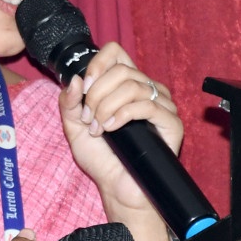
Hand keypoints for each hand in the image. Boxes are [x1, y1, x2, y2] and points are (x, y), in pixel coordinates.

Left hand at [58, 43, 179, 240]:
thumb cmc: (101, 158)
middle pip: (122, 70)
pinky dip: (123, 115)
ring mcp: (161, 105)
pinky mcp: (171, 122)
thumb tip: (74, 79)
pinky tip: (111, 129)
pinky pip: (147, 105)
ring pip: (133, 86)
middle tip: (88, 118)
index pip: (116, 52)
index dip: (98, 64)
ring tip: (98, 128)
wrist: (116, 187)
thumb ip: (69, 102)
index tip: (84, 88)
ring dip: (107, 106)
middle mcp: (146, 90)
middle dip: (97, 94)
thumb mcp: (74, 127)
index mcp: (125, 85)